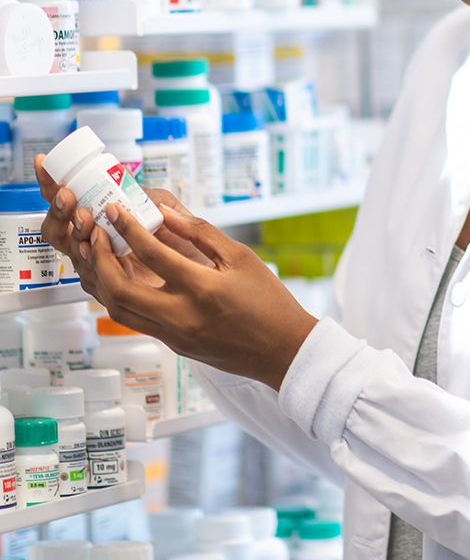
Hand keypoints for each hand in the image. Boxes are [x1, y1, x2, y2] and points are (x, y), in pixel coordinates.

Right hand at [35, 157, 212, 305]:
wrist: (206, 273)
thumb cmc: (186, 241)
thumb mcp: (168, 209)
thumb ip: (147, 196)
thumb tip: (124, 183)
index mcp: (101, 220)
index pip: (67, 201)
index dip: (51, 183)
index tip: (45, 163)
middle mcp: (92, 243)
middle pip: (56, 228)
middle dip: (57, 210)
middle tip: (68, 195)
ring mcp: (97, 266)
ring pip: (71, 249)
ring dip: (75, 230)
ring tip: (85, 216)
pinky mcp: (109, 287)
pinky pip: (91, 273)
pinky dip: (91, 255)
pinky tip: (96, 243)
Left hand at [35, 159, 317, 391]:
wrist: (281, 349)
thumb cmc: (269, 301)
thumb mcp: (242, 257)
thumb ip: (202, 233)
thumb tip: (168, 213)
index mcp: (203, 288)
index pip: (152, 253)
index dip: (128, 228)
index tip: (116, 211)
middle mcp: (182, 315)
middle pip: (120, 289)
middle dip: (100, 259)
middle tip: (98, 235)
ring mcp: (174, 335)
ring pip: (119, 310)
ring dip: (104, 281)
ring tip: (103, 256)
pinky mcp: (173, 345)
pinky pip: (135, 320)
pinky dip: (122, 297)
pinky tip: (125, 279)